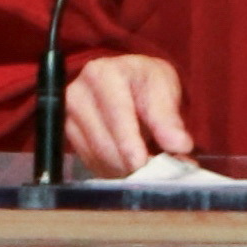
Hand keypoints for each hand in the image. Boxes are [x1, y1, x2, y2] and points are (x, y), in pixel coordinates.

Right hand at [62, 52, 191, 177]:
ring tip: (148, 166)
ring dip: (124, 169)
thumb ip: (169, 118)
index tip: (142, 163)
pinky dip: (113, 169)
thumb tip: (179, 145)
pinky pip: (90, 162)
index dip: (129, 143)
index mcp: (103, 75)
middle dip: (131, 162)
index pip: (116, 114)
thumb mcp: (164, 89)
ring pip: (96, 156)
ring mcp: (68, 115)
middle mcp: (78, 94)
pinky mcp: (67, 134)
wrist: (128, 81)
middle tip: (158, 172)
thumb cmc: (146, 82)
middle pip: (103, 141)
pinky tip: (129, 164)